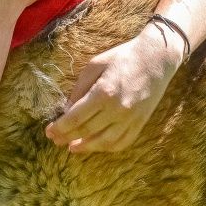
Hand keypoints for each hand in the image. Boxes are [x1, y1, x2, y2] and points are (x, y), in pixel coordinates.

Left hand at [46, 21, 187, 153]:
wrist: (156, 58)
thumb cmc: (122, 57)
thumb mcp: (94, 65)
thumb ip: (79, 89)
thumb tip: (68, 110)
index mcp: (103, 93)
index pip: (76, 118)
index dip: (60, 128)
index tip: (49, 131)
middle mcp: (117, 109)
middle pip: (87, 131)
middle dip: (67, 137)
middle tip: (55, 141)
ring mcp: (131, 118)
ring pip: (104, 142)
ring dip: (86, 147)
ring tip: (72, 148)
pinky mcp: (141, 122)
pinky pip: (123, 142)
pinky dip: (108, 147)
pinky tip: (96, 146)